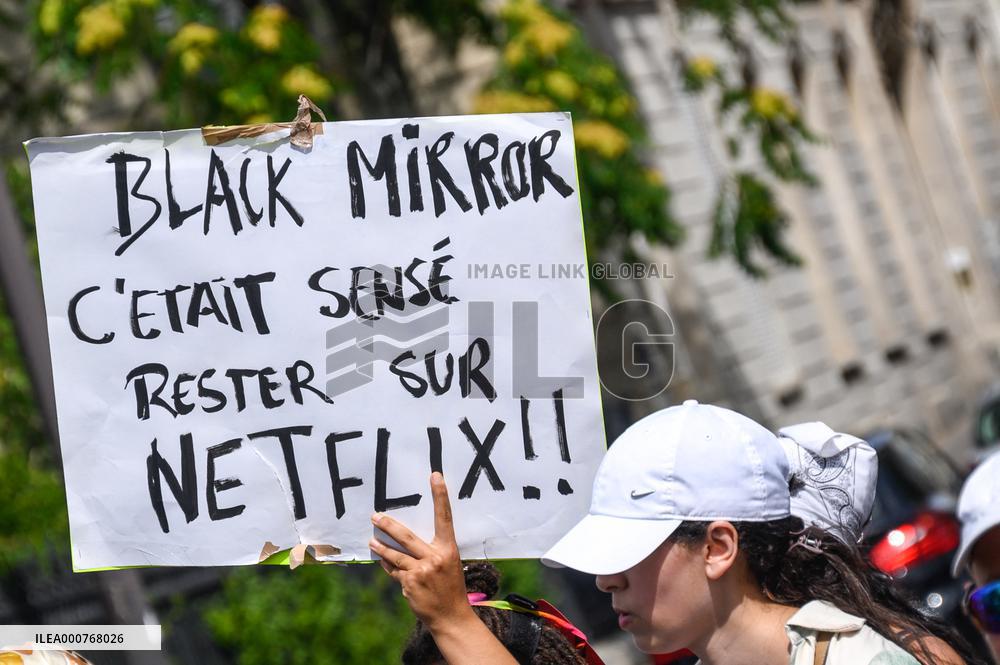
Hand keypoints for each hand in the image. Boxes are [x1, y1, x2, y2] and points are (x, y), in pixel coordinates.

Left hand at [370, 472, 471, 629]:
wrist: (451, 616)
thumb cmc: (451, 587)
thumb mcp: (450, 564)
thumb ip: (434, 551)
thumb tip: (411, 539)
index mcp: (448, 549)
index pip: (444, 517)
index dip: (440, 496)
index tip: (435, 476)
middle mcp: (434, 558)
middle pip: (406, 536)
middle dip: (388, 525)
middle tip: (376, 516)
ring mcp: (420, 571)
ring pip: (395, 555)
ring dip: (381, 547)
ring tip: (371, 540)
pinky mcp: (409, 584)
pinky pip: (394, 570)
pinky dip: (387, 565)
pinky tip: (382, 561)